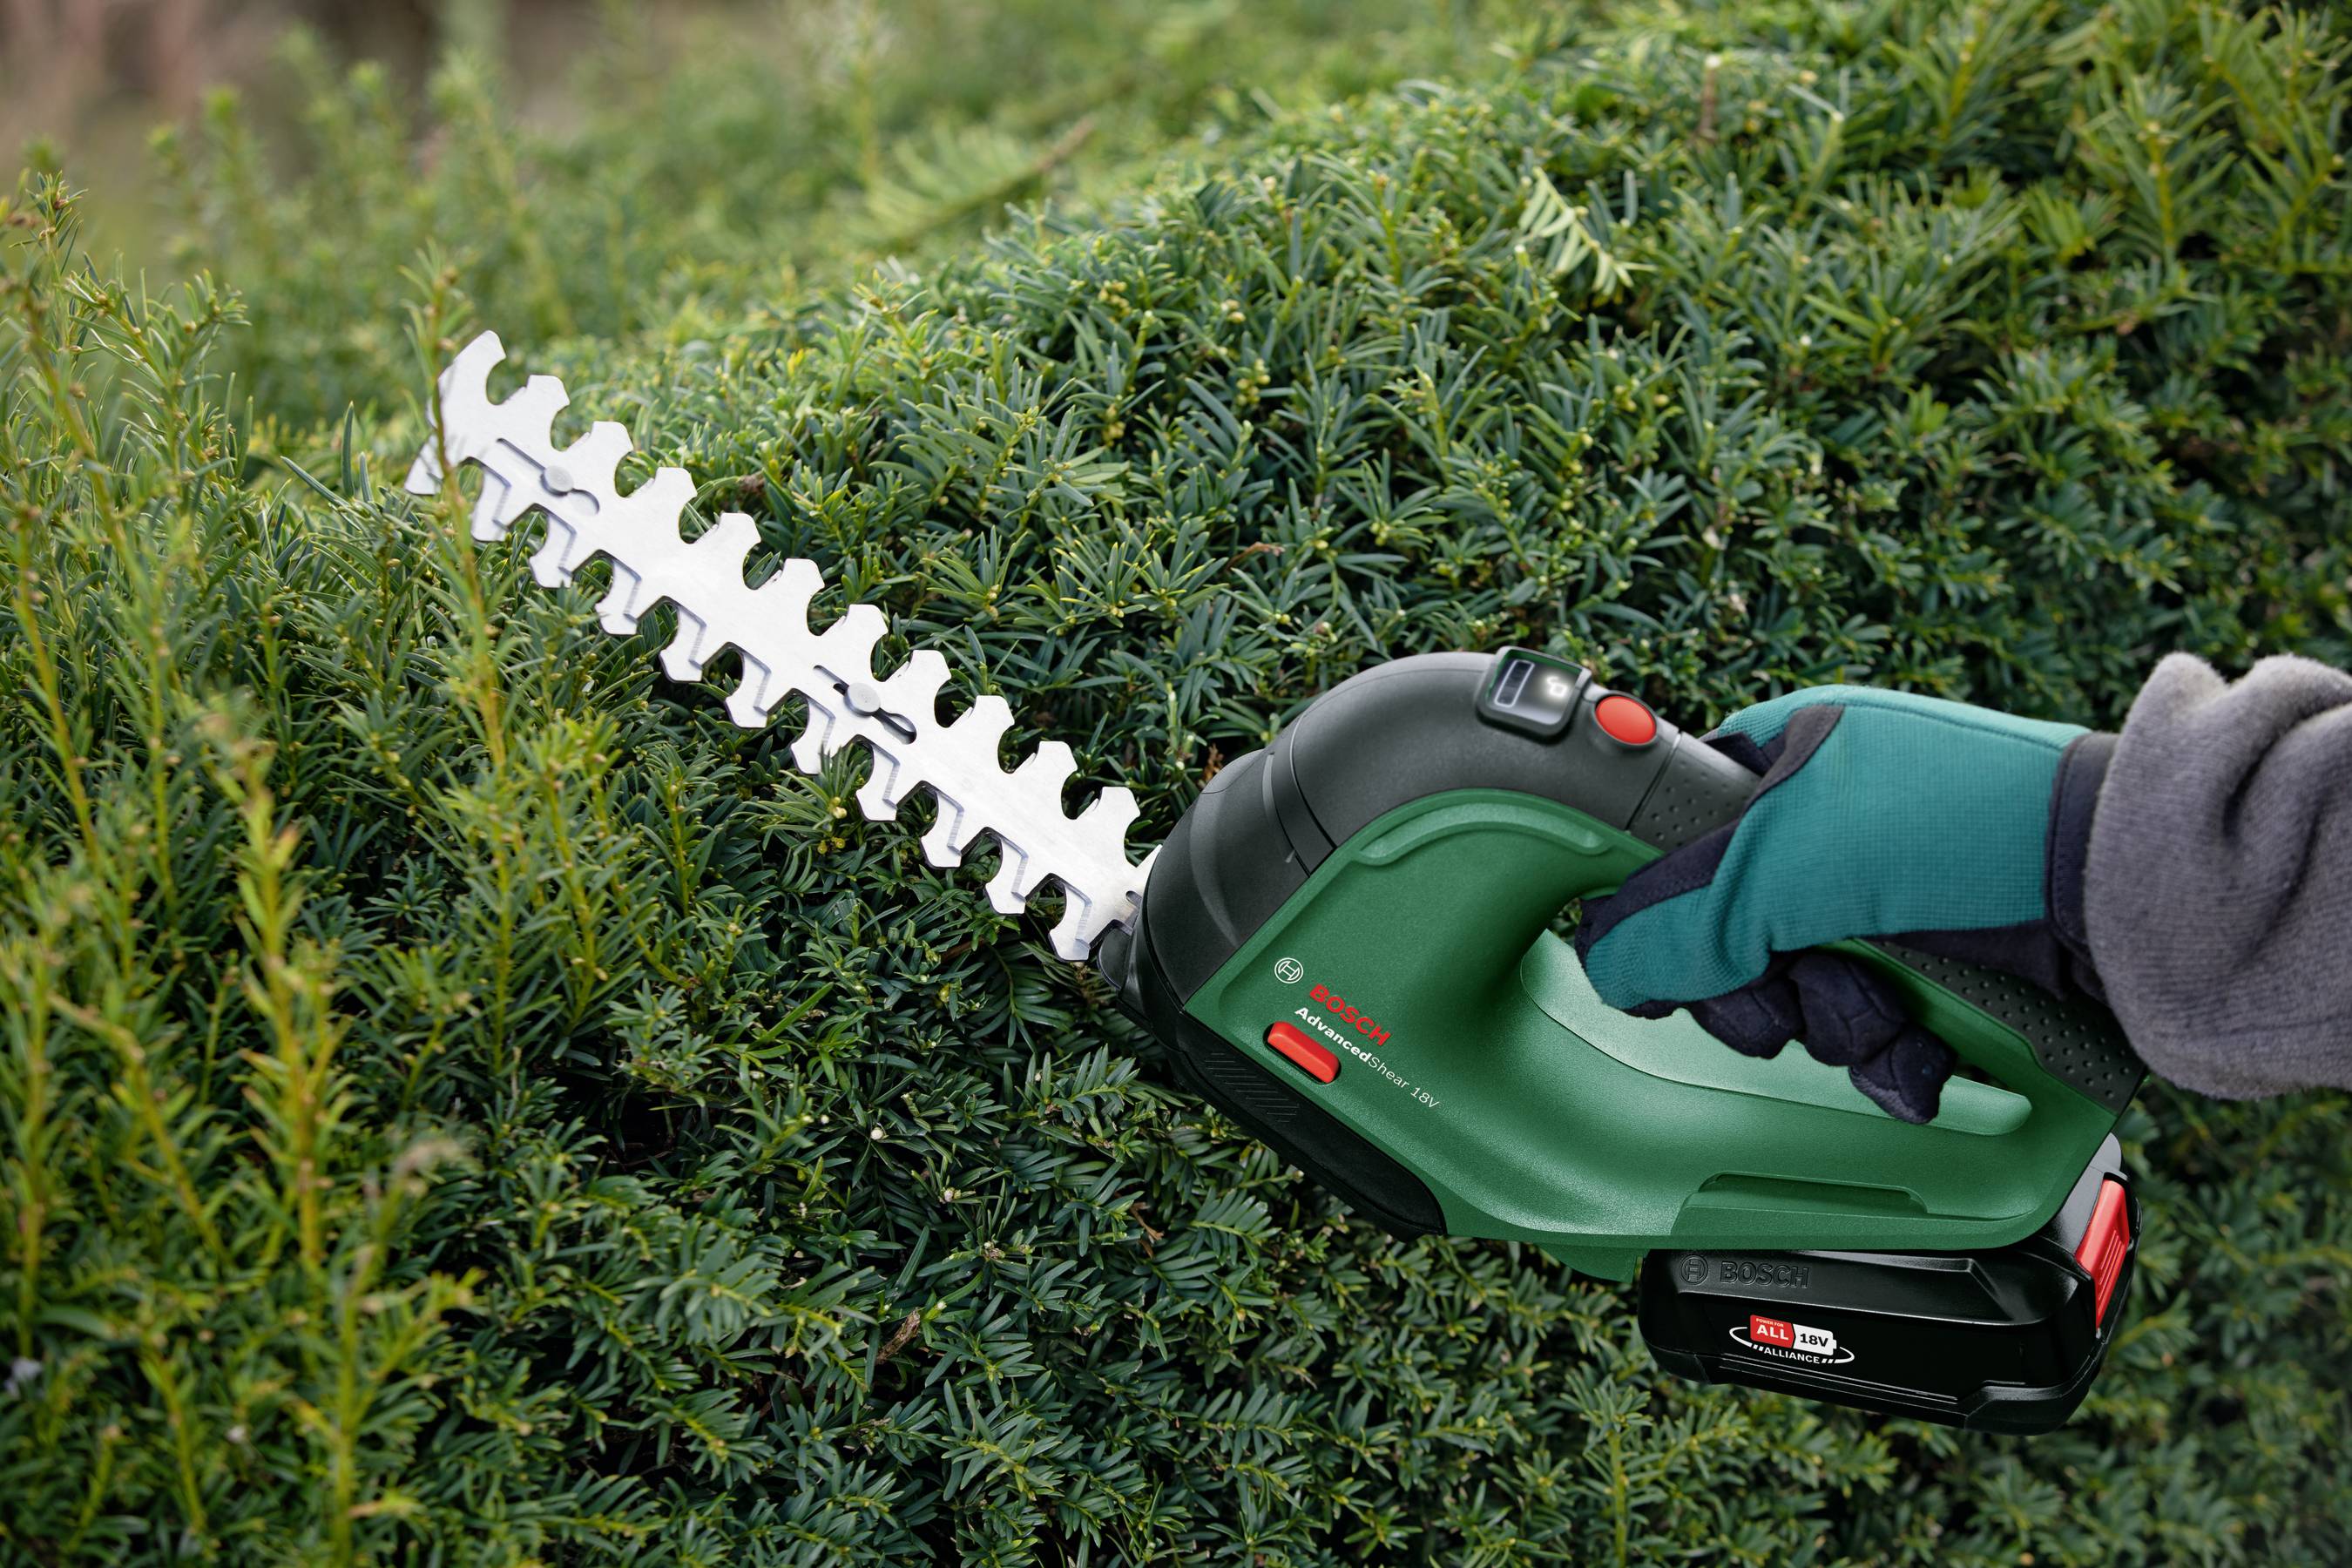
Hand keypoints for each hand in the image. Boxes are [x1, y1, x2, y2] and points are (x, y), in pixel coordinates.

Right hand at [1574, 687, 2111, 1122]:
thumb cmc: (1968, 824)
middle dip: (1760, 993)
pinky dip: (1891, 1060)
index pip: (1669, 844)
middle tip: (1794, 986)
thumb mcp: (1785, 861)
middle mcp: (1823, 837)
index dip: (1661, 911)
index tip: (1666, 956)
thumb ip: (1679, 918)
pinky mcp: (1937, 974)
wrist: (2127, 892)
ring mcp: (1883, 908)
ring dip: (1837, 1029)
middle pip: (1724, 948)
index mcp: (1777, 765)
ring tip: (1888, 1010)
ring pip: (1796, 1006)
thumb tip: (1604, 963)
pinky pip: (1867, 1043)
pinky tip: (1923, 1047)